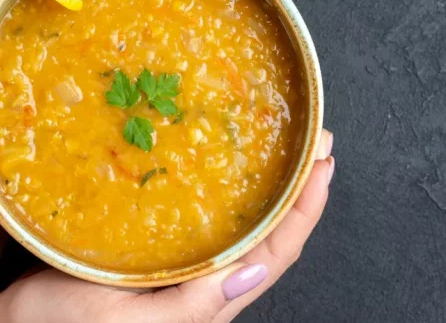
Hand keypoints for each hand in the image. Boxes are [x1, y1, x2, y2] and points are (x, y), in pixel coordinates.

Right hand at [0, 130, 333, 322]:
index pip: (277, 252)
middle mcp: (205, 284)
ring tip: (284, 145)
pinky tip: (225, 167)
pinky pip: (210, 221)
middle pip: (271, 234)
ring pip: (245, 226)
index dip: (306, 208)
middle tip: (314, 140)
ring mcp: (184, 268)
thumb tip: (252, 272)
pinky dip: (230, 192)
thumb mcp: (122, 321)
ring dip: (271, 186)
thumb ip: (190, 304)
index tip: (323, 162)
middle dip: (298, 187)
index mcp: (206, 301)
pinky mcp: (159, 253)